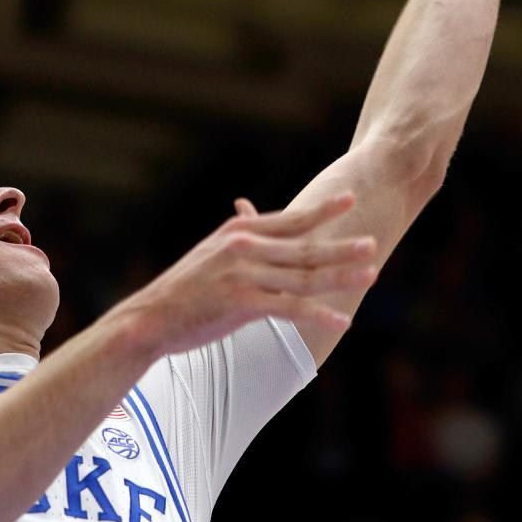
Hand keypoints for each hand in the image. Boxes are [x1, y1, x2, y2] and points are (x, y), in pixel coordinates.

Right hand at [114, 193, 376, 355]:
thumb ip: (237, 234)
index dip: (322, 211)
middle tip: (372, 244)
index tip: (350, 200)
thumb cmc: (182, 289)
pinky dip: (318, 315)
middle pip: (304, 248)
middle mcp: (245, 248)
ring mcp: (244, 275)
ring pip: (304, 276)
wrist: (149, 318)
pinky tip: (341, 321)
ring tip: (370, 275)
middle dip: (342, 247)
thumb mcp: (209, 252)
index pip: (290, 219)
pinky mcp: (242, 303)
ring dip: (340, 277)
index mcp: (239, 233)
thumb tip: (246, 209)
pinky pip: (290, 308)